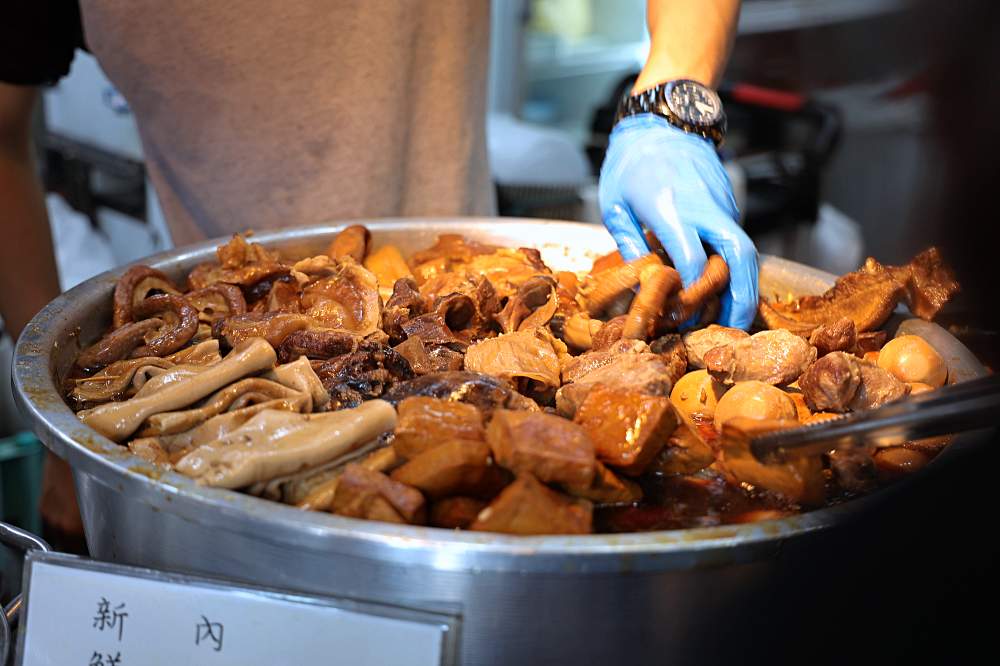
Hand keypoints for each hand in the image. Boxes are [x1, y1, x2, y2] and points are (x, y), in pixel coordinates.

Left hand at [599, 114, 758, 329]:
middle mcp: (704, 206)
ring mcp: (722, 203)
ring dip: (744, 284)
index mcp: (670, 208)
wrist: (662, 121)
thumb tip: (642, 285)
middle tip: (734, 326)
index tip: (681, 313)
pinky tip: (721, 285)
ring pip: (744, 249)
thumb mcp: (614, 205)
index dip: (691, 292)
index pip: (692, 260)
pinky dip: (734, 265)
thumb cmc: (628, 164)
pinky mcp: (729, 202)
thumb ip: (630, 245)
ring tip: (733, 315)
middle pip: (738, 255)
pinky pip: (736, 238)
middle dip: (741, 294)